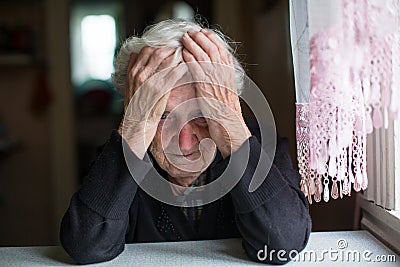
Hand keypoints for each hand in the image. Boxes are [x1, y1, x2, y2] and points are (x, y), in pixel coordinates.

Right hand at [119, 47, 186, 158]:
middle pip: (157, 52)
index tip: (169, 46)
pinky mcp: (160, 91)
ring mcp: (150, 82)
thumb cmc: (136, 105)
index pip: (146, 50)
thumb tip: (134, 53)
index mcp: (133, 72)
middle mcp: (140, 74)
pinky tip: (187, 67)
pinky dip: (181, 68)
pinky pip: (173, 74)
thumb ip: (132, 68)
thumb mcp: (129, 84)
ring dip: (178, 55)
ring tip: (186, 54)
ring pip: (166, 60)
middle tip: (181, 47)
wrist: (137, 124)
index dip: (159, 46)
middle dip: (171, 48)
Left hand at [181, 29, 250, 157]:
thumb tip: (214, 69)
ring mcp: (215, 78)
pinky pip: (196, 67)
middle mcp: (224, 72)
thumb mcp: (225, 90)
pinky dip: (189, 58)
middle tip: (191, 32)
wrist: (227, 123)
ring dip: (193, 44)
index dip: (212, 39)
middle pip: (212, 47)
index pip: (221, 49)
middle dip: (201, 37)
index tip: (204, 33)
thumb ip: (220, 78)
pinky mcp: (205, 85)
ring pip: (204, 54)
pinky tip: (183, 53)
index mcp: (229, 72)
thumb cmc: (225, 111)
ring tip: (185, 38)